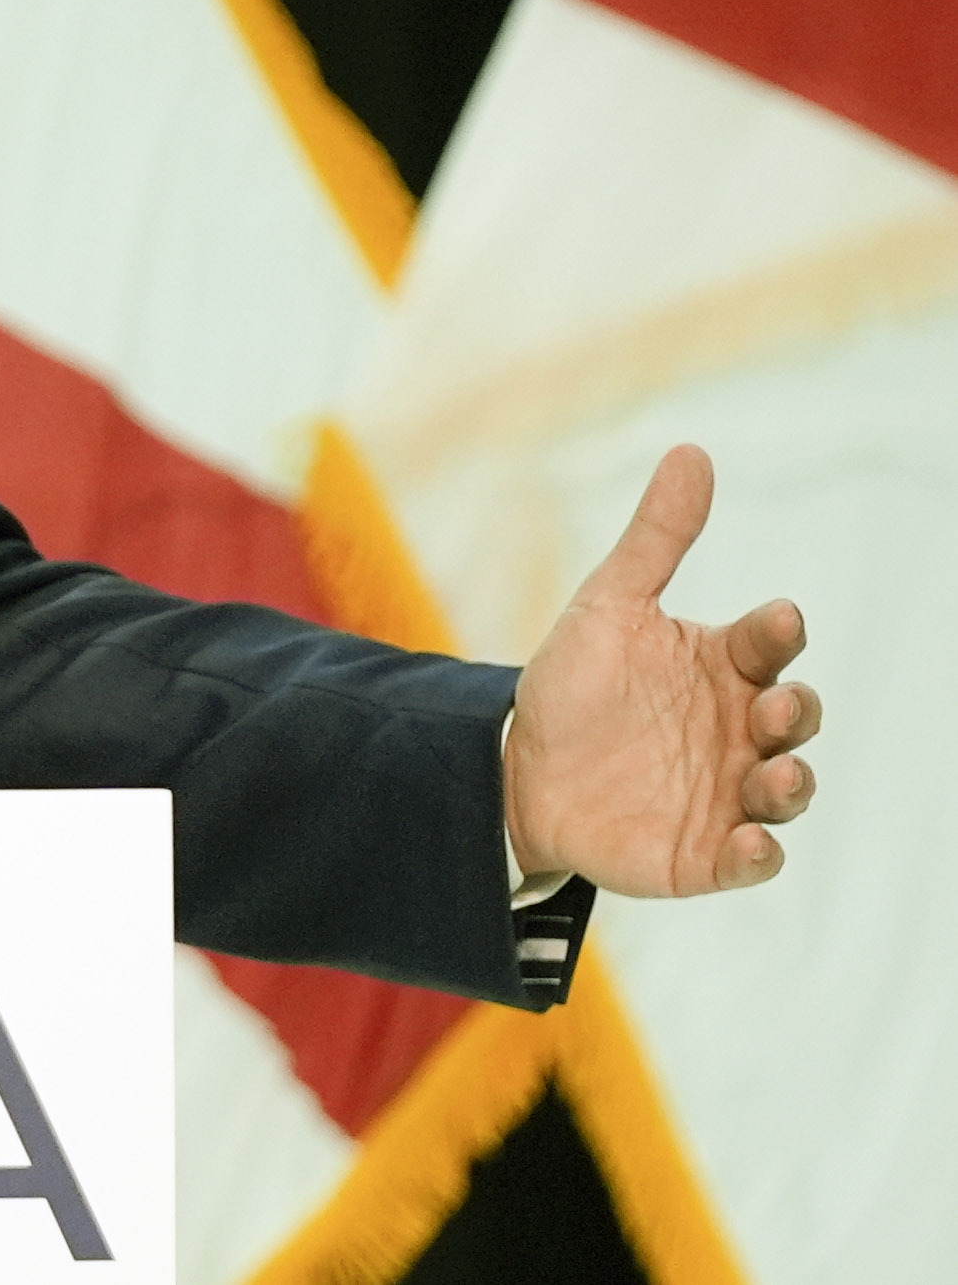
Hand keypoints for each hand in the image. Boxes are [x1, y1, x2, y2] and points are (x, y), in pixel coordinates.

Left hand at [505, 446, 821, 896]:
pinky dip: (757, 854)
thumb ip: (656, 539)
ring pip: (784, 791)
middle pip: (792, 718)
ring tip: (777, 775)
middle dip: (794, 712)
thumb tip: (691, 452)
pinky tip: (752, 844)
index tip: (773, 619)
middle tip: (772, 705)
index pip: (768, 645)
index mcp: (723, 667)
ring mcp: (727, 791)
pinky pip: (748, 859)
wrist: (517, 766)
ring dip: (791, 784)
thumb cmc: (574, 683)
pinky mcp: (703, 852)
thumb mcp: (609, 605)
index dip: (777, 633)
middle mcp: (738, 729)